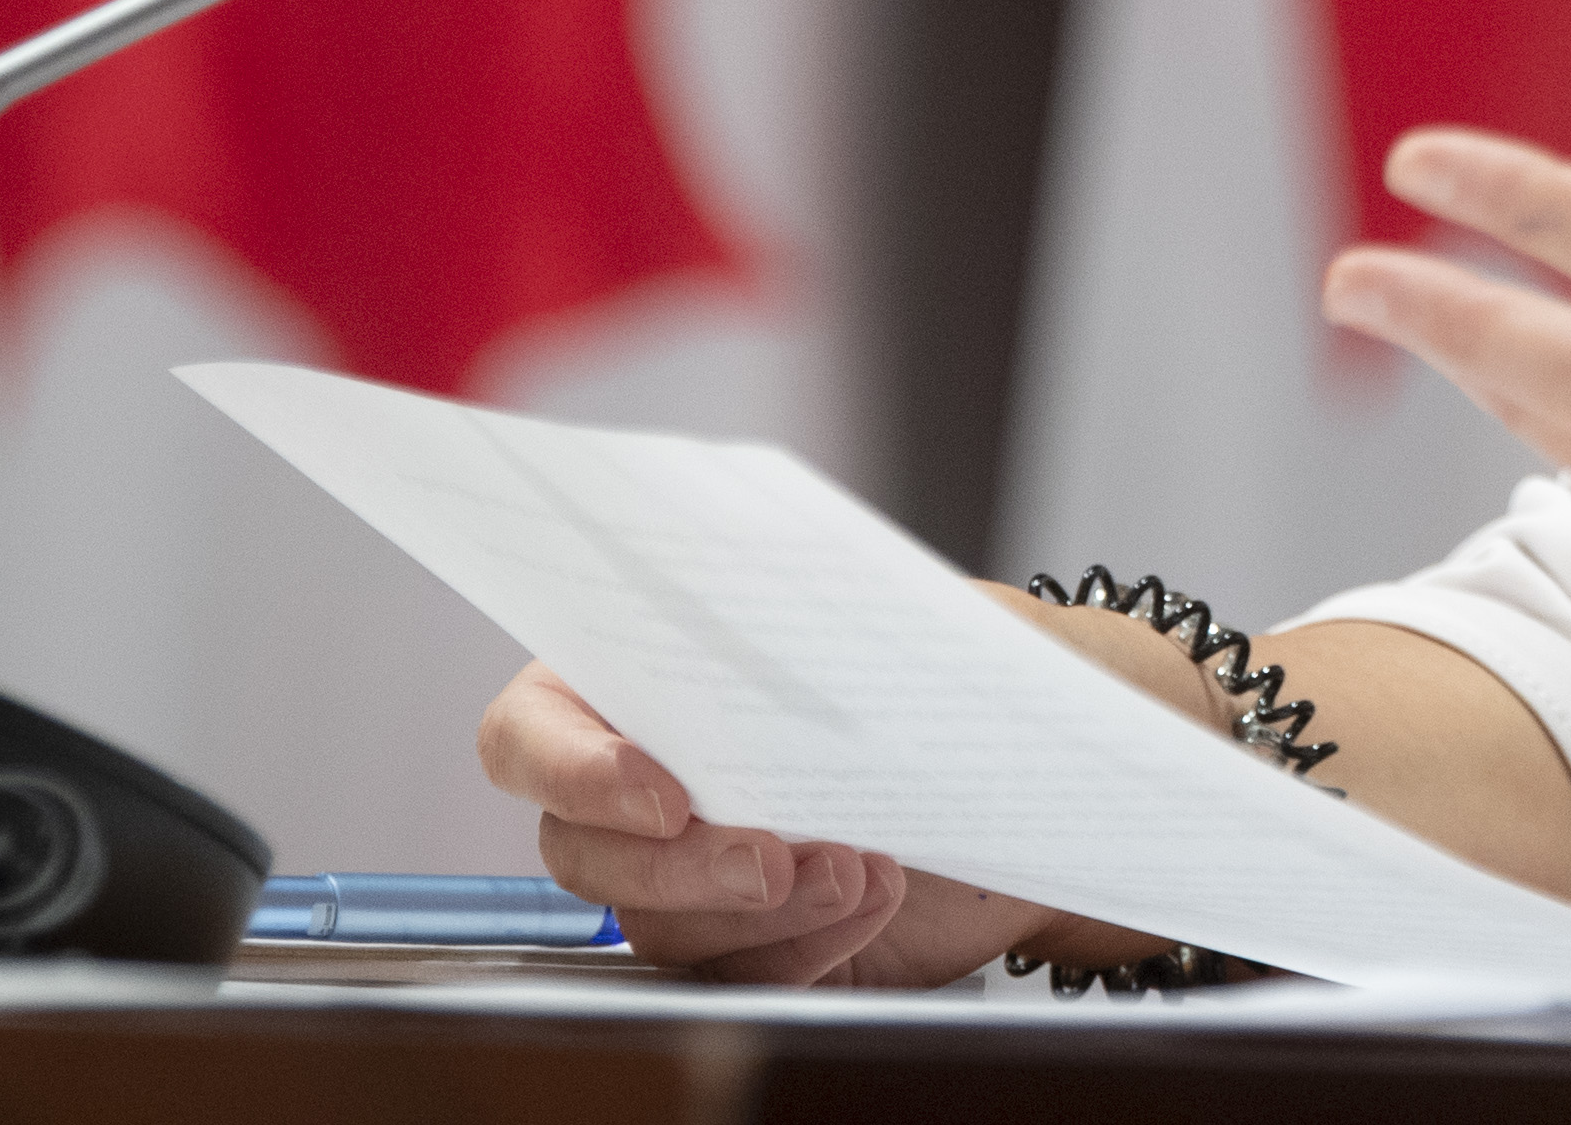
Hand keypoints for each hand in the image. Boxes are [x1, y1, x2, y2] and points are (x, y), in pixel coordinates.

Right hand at [474, 660, 1099, 985]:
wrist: (1040, 783)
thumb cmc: (952, 680)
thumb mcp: (901, 621)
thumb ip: (828, 609)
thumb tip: (787, 594)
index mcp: (638, 682)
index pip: (529, 733)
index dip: (570, 769)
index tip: (663, 794)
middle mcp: (640, 788)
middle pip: (584, 854)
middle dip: (685, 865)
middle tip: (774, 856)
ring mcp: (687, 878)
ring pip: (660, 927)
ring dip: (764, 908)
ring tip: (861, 867)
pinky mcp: (747, 946)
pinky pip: (735, 976)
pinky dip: (806, 946)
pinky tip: (876, 900)